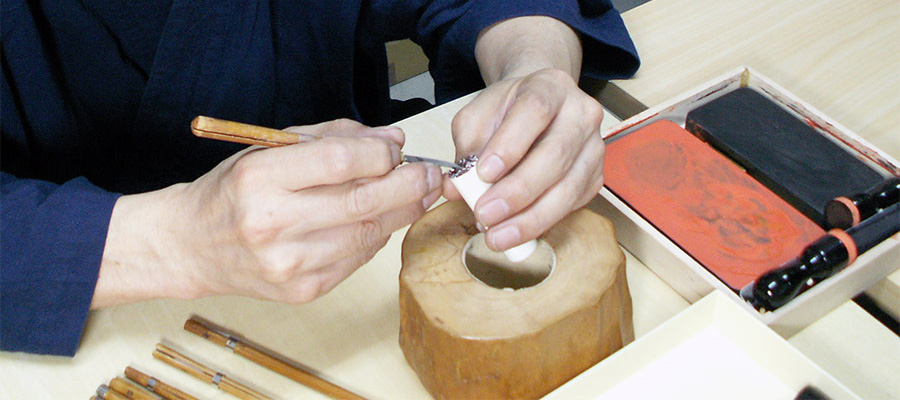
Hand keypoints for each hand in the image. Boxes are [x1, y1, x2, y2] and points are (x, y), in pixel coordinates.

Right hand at [94, 119, 441, 306]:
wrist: (191, 246)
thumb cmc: (233, 191)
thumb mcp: (269, 147)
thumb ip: (333, 138)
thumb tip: (393, 141)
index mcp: (260, 178)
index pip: (340, 162)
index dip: (381, 154)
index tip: (398, 150)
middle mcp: (272, 224)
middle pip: (363, 203)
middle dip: (409, 186)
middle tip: (431, 175)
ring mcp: (289, 263)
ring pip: (369, 235)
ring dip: (401, 212)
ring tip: (415, 194)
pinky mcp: (303, 290)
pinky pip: (358, 259)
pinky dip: (376, 236)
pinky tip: (379, 220)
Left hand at [443, 68, 605, 251]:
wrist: (540, 109)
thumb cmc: (509, 112)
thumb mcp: (479, 116)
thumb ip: (467, 146)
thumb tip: (456, 187)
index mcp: (551, 87)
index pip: (535, 110)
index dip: (510, 144)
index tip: (484, 173)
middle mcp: (581, 114)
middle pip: (556, 154)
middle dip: (518, 191)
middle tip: (486, 215)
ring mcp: (593, 147)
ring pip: (568, 188)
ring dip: (530, 218)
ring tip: (497, 236)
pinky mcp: (594, 177)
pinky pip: (572, 205)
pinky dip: (542, 223)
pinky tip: (516, 233)